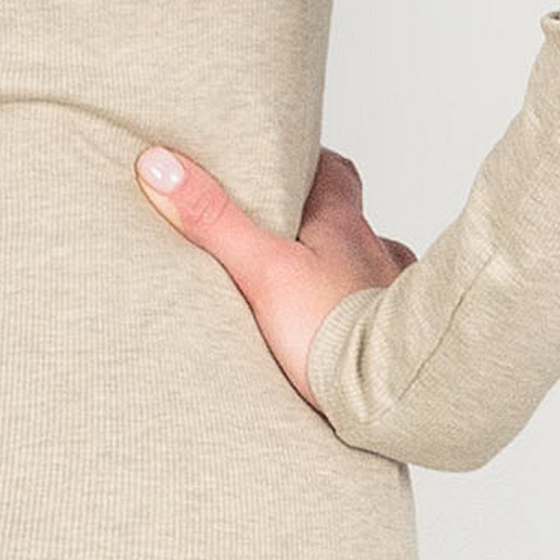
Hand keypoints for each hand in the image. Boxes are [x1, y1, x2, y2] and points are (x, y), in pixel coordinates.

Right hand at [134, 142, 417, 410]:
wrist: (394, 399)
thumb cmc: (335, 333)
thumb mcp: (261, 268)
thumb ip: (213, 219)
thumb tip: (160, 163)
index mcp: (344, 227)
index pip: (334, 173)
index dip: (311, 162)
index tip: (286, 160)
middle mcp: (375, 255)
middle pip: (352, 222)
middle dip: (322, 224)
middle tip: (285, 233)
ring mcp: (393, 300)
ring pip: (370, 274)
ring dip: (345, 278)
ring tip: (312, 299)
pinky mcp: (399, 348)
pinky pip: (383, 327)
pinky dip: (364, 328)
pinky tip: (346, 348)